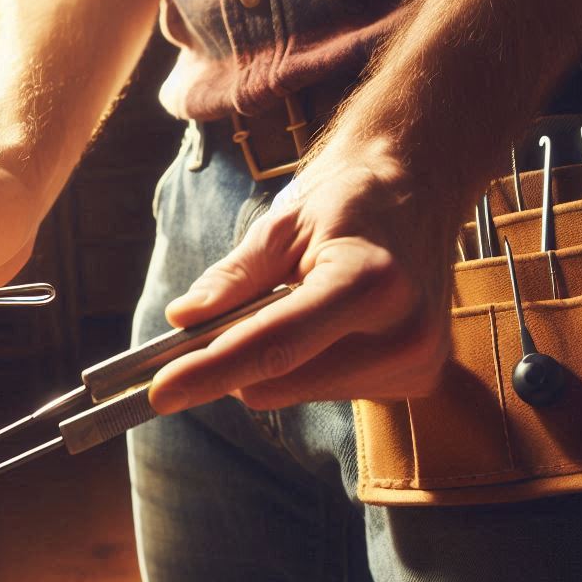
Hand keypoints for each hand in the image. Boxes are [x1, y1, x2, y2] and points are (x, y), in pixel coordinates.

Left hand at [148, 142, 455, 412]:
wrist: (418, 189)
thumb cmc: (349, 200)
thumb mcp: (282, 224)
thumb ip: (233, 278)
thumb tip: (183, 319)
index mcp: (369, 281)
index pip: (274, 346)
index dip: (210, 372)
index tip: (161, 392)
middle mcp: (404, 332)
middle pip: (280, 381)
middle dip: (234, 360)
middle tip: (218, 321)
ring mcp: (418, 363)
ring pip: (298, 391)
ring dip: (275, 361)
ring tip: (295, 302)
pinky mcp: (420, 379)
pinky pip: (328, 391)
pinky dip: (306, 365)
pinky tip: (327, 323)